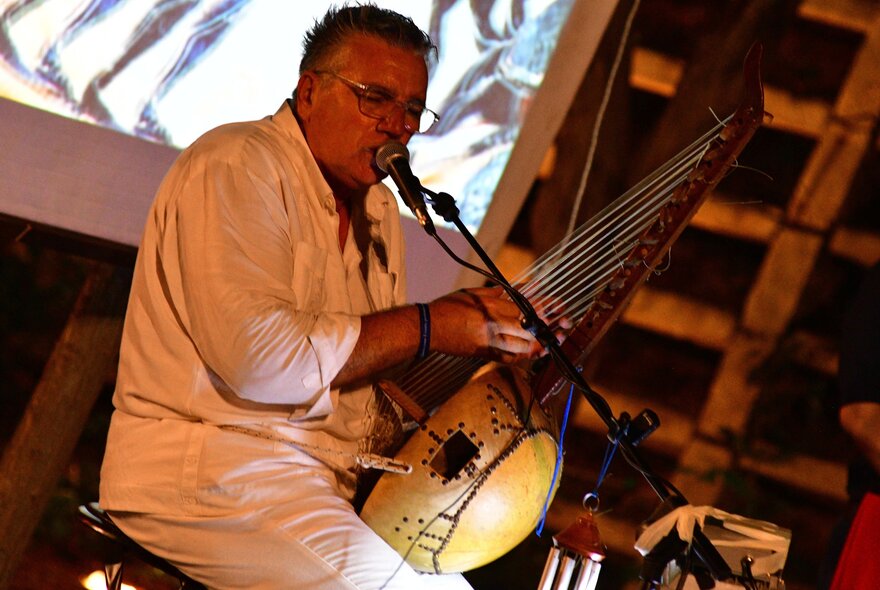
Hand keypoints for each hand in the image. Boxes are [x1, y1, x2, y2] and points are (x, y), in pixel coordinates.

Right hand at [429, 287, 548, 363]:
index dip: (546, 308)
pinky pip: (509, 357)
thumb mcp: (474, 293)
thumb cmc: (448, 307)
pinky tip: (532, 353)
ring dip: (540, 345)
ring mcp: (490, 342)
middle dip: (548, 328)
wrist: (429, 328)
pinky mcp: (484, 354)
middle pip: (529, 329)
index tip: (558, 307)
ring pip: (523, 347)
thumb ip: (497, 293)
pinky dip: (523, 356)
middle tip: (562, 326)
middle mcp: (494, 326)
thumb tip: (514, 291)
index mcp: (493, 308)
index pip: (526, 308)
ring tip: (553, 342)